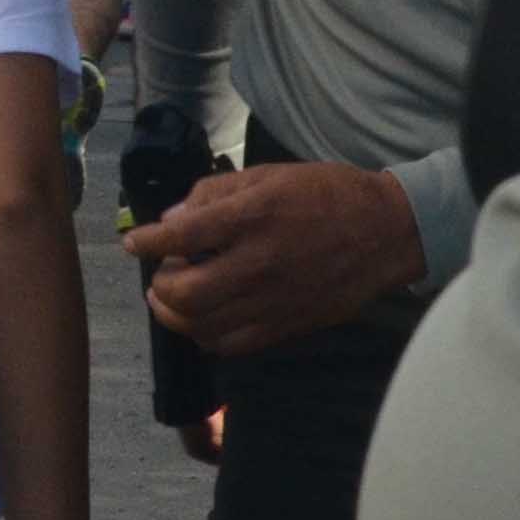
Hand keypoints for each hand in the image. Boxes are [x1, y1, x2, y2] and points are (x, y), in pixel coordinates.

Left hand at [127, 160, 425, 354]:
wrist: (386, 232)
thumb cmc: (325, 194)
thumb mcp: (267, 175)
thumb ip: (214, 193)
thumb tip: (171, 220)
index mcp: (253, 216)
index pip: (182, 236)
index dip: (147, 242)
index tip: (134, 243)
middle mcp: (258, 263)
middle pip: (185, 293)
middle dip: (160, 285)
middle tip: (162, 273)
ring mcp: (273, 300)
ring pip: (202, 326)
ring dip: (174, 314)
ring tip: (173, 298)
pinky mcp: (287, 325)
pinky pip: (231, 344)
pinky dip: (206, 335)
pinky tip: (205, 318)